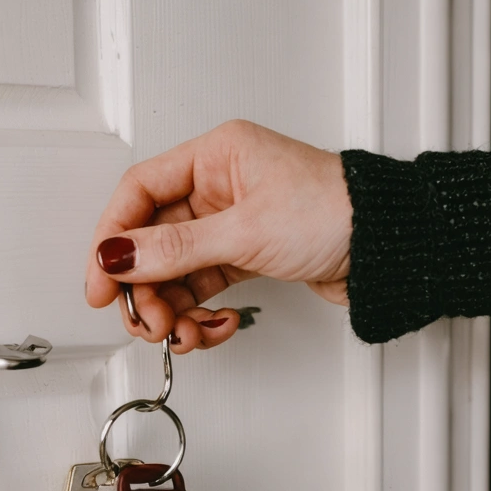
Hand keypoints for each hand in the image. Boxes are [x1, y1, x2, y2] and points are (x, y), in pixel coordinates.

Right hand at [85, 119, 352, 352]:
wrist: (389, 246)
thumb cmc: (335, 212)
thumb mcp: (245, 230)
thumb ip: (175, 248)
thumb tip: (118, 255)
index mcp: (214, 157)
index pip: (139, 192)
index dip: (113, 237)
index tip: (101, 281)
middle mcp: (218, 186)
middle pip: (153, 240)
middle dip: (146, 287)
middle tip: (148, 320)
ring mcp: (231, 224)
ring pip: (176, 271)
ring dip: (173, 309)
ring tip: (186, 333)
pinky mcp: (246, 256)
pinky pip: (203, 286)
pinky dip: (202, 312)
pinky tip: (217, 325)